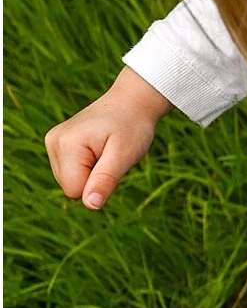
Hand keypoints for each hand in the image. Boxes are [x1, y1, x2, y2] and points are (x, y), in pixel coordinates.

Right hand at [44, 68, 171, 209]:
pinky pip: (73, 172)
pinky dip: (90, 167)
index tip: (112, 164)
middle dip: (95, 179)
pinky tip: (101, 150)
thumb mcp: (124, 156)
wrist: (132, 102)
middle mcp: (53, 143)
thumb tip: (91, 205)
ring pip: (72, 181)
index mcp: (65, 145)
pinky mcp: (59, 144)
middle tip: (112, 157)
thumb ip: (105, 180)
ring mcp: (54, 143)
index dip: (98, 185)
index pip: (74, 191)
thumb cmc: (132, 127)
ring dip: (93, 174)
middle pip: (71, 187)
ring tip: (107, 152)